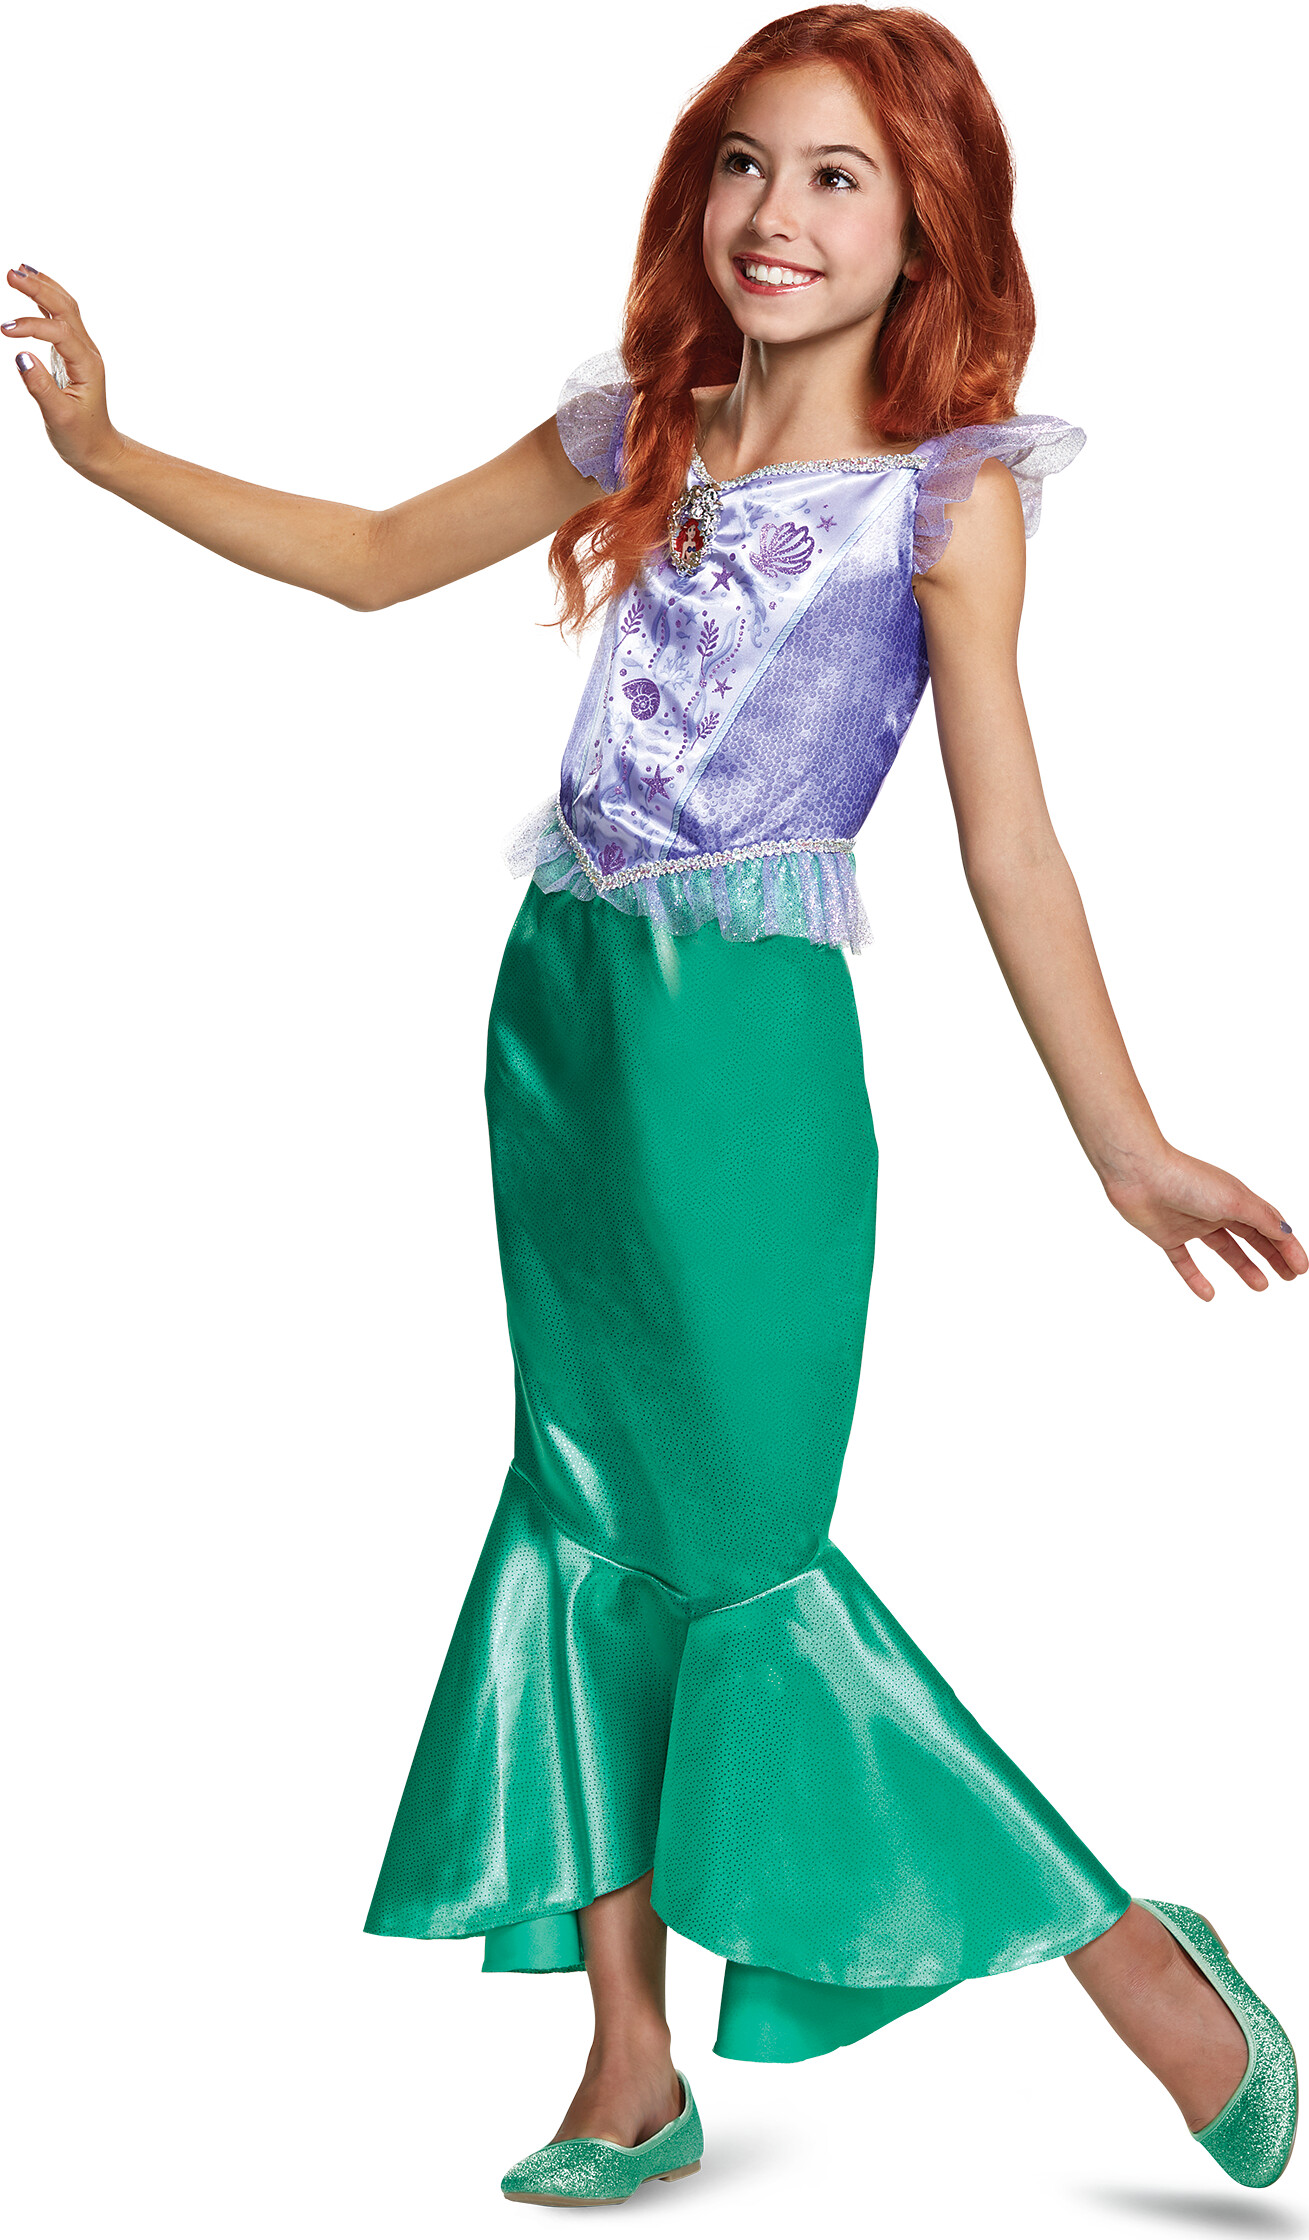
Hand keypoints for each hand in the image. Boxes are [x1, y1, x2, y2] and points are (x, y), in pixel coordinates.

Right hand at [5, 264, 122, 475]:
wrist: (99, 449)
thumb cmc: (81, 437)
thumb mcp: (59, 417)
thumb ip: (40, 386)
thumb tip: (21, 356)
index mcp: (87, 365)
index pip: (59, 332)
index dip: (31, 326)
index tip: (5, 330)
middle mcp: (87, 352)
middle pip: (65, 308)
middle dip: (39, 288)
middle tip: (10, 273)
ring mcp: (80, 350)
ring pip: (65, 308)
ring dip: (43, 287)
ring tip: (18, 270)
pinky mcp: (71, 353)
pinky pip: (59, 319)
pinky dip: (45, 300)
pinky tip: (32, 288)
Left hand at [1105, 1145, 1306, 1300]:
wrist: (1138, 1173)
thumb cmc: (1187, 1179)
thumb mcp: (1234, 1200)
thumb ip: (1261, 1219)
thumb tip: (1286, 1233)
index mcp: (1236, 1197)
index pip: (1269, 1225)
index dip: (1287, 1247)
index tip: (1301, 1269)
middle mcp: (1216, 1209)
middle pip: (1252, 1237)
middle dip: (1272, 1256)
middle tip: (1288, 1277)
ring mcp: (1192, 1222)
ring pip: (1224, 1249)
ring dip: (1243, 1267)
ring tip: (1261, 1286)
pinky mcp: (1167, 1234)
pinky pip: (1184, 1261)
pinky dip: (1196, 1278)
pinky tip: (1208, 1295)